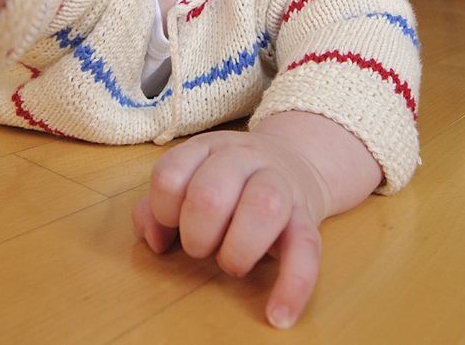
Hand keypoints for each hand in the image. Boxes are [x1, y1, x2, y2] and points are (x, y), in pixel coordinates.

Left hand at [131, 126, 331, 329]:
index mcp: (207, 150)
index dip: (164, 210)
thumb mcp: (190, 178)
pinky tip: (279, 314)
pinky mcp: (307, 217)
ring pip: (264, 206)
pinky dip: (293, 285)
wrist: (297, 160)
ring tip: (231, 264)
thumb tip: (157, 242)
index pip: (171, 175)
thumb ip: (158, 206)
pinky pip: (307, 248)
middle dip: (197, 234)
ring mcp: (280, 184)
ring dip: (237, 249)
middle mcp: (244, 159)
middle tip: (202, 248)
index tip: (174, 225)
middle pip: (211, 192)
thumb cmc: (230, 181)